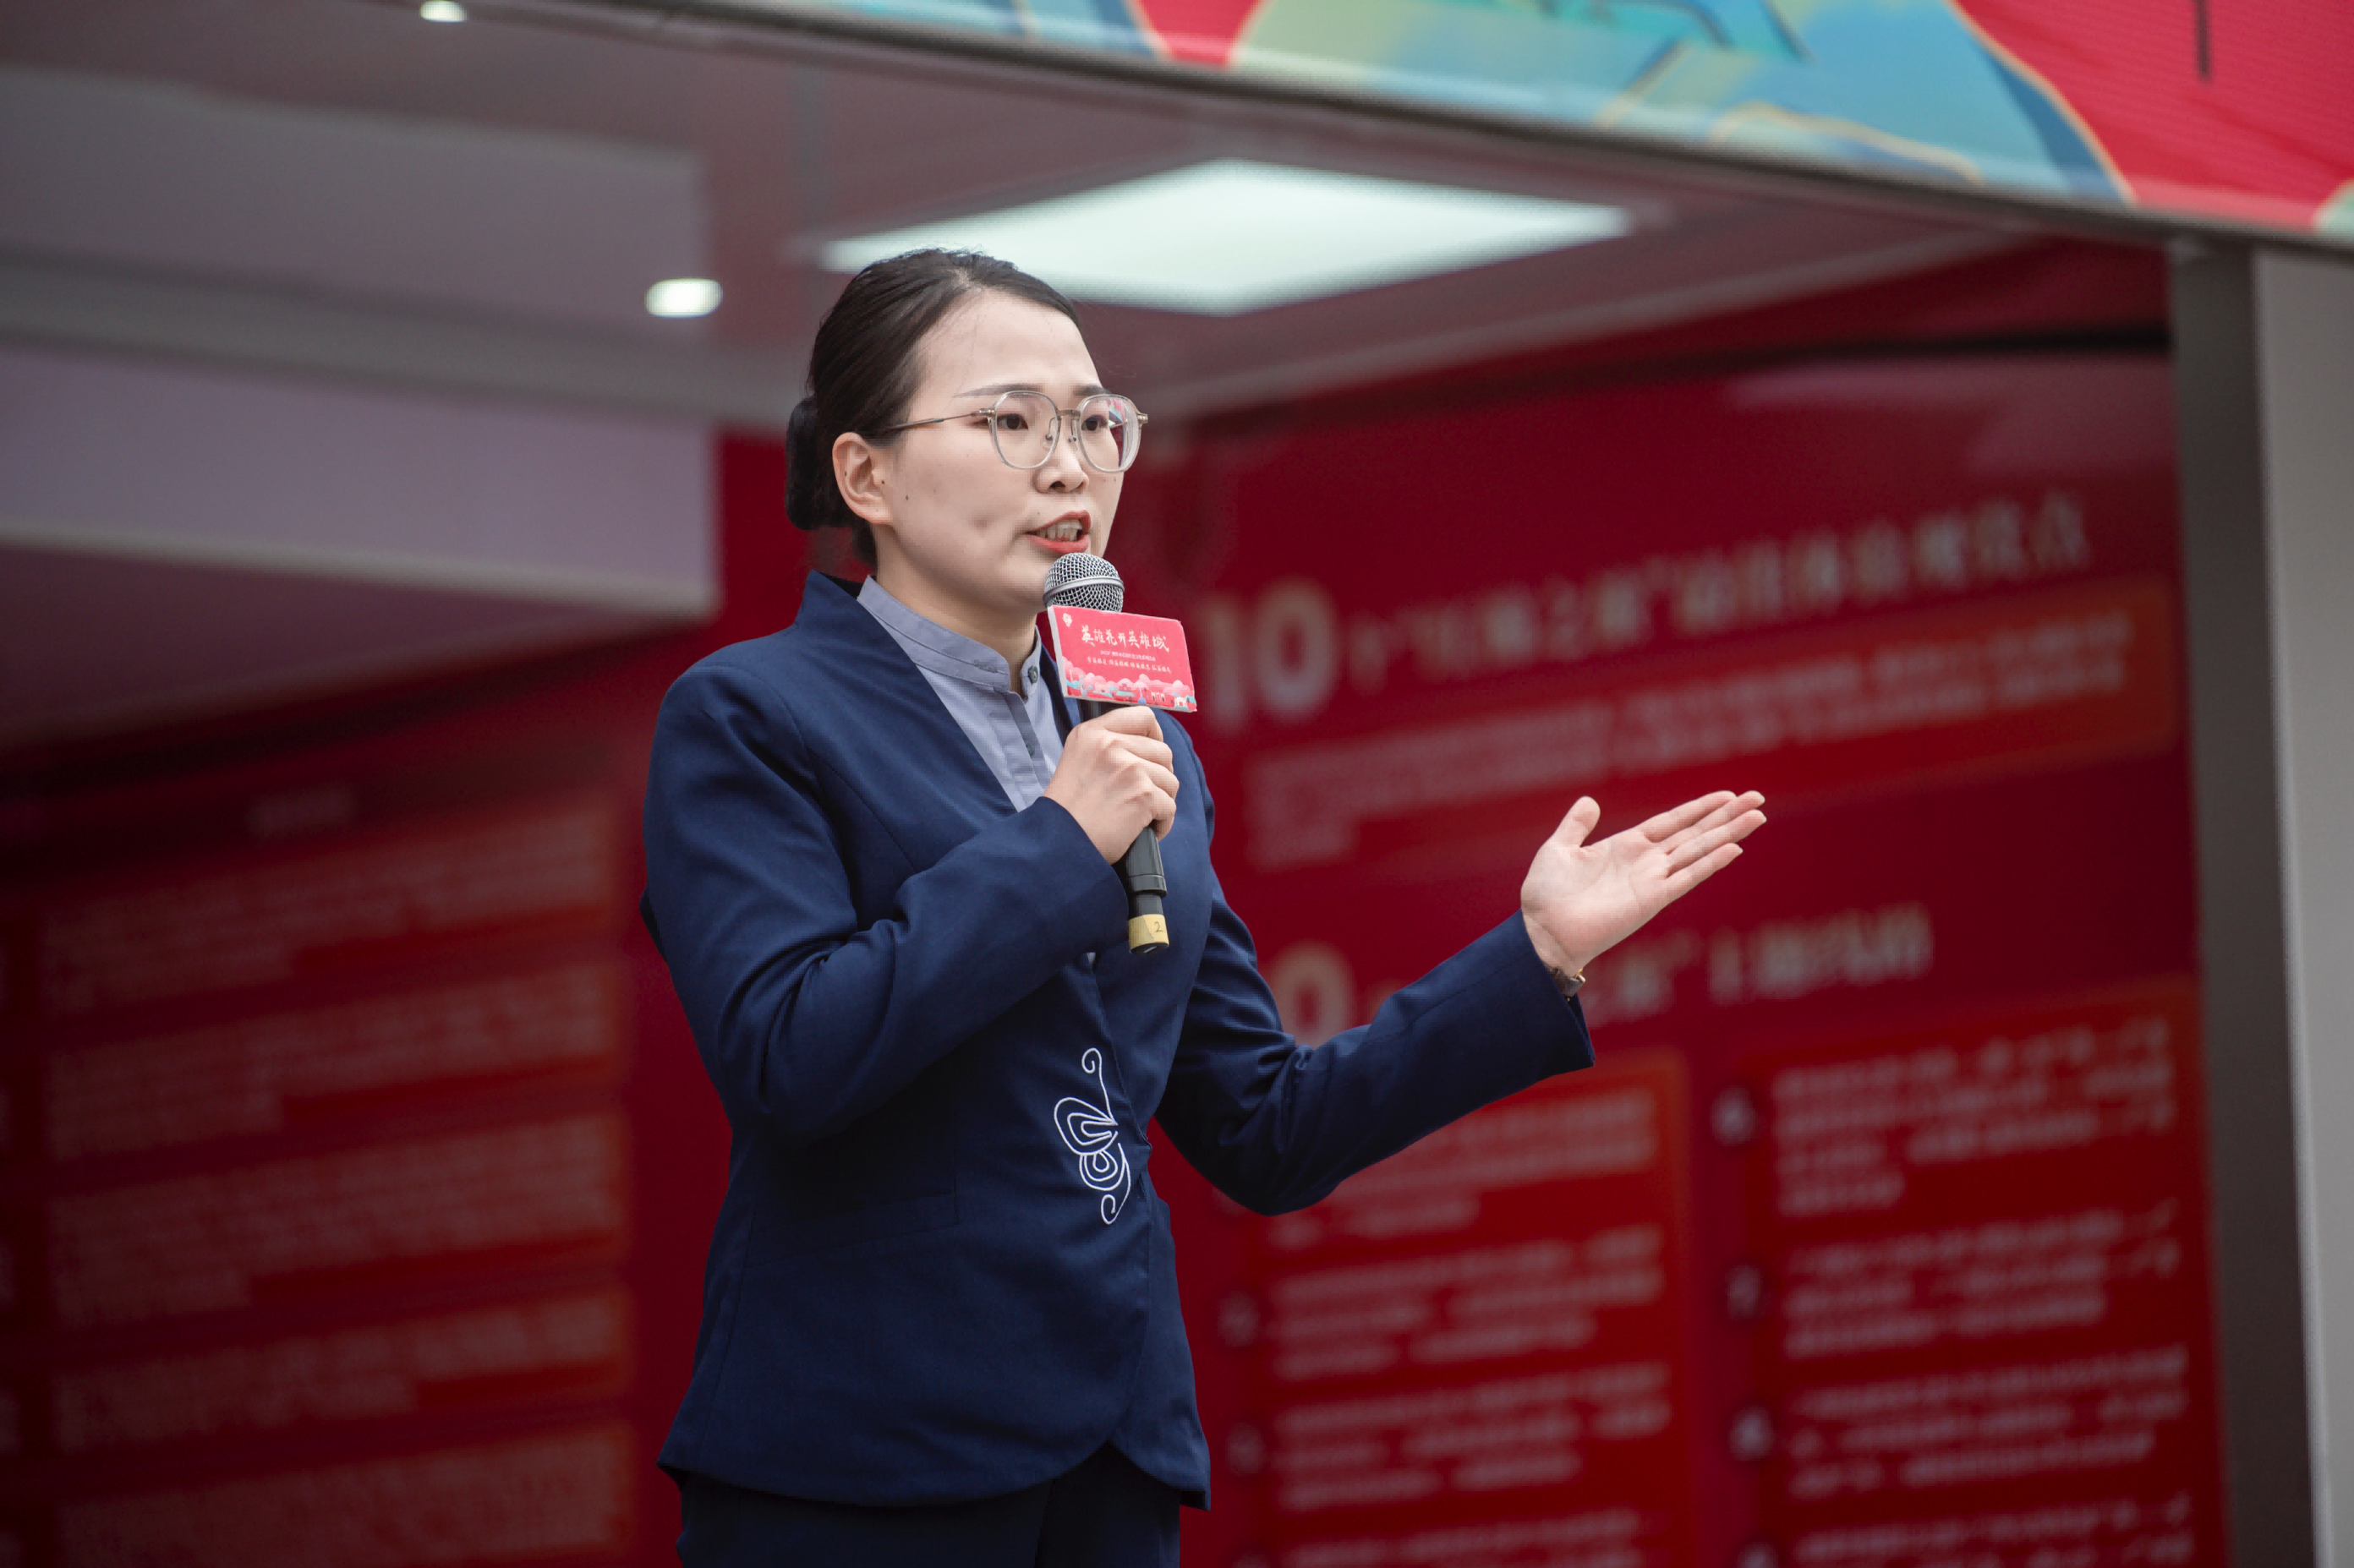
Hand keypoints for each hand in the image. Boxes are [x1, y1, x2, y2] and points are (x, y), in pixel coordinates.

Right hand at [1044, 706, 1179, 860]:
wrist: (1059, 842)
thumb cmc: (1068, 811)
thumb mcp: (1078, 760)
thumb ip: (1107, 747)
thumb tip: (1148, 748)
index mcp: (1092, 733)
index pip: (1143, 717)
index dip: (1155, 737)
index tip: (1151, 755)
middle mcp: (1111, 745)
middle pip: (1163, 752)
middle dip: (1159, 776)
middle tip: (1142, 795)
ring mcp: (1129, 768)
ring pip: (1170, 780)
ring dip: (1161, 801)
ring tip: (1140, 815)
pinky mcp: (1143, 794)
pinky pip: (1170, 807)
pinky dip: (1162, 823)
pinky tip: (1143, 830)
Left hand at [1520, 791, 1765, 978]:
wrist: (1542, 932)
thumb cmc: (1546, 897)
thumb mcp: (1558, 850)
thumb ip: (1576, 826)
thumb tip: (1589, 800)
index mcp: (1626, 847)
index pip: (1672, 822)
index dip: (1699, 808)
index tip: (1727, 794)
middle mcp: (1646, 863)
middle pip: (1694, 833)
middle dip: (1726, 816)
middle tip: (1757, 798)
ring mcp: (1652, 881)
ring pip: (1698, 851)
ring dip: (1728, 834)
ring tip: (1757, 817)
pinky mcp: (1652, 900)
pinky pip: (1687, 877)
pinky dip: (1710, 863)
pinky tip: (1733, 849)